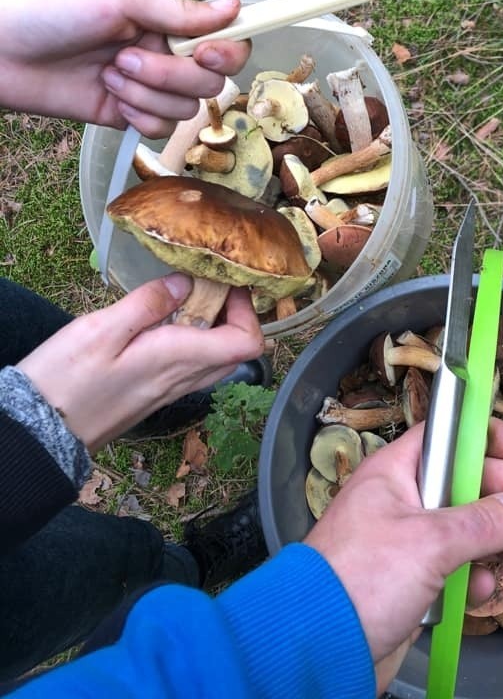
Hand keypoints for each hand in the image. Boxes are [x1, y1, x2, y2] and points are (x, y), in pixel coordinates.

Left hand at [0, 0, 248, 135]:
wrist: (2, 51)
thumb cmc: (54, 13)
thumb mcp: (121, 1)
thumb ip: (180, 13)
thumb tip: (235, 7)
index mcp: (166, 24)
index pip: (225, 43)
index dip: (226, 53)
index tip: (206, 53)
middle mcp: (163, 56)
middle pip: (209, 83)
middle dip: (170, 76)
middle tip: (125, 58)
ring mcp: (147, 90)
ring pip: (184, 109)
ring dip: (146, 95)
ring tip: (107, 75)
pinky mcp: (127, 117)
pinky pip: (159, 129)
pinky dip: (138, 116)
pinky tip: (109, 99)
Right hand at [17, 274, 264, 451]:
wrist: (41, 432)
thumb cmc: (66, 380)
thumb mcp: (102, 330)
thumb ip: (148, 304)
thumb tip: (186, 282)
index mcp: (179, 359)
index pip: (246, 343)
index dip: (249, 310)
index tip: (228, 283)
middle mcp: (183, 378)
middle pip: (236, 349)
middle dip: (233, 313)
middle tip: (207, 283)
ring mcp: (170, 390)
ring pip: (215, 358)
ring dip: (213, 326)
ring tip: (185, 296)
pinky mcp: (154, 394)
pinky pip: (191, 366)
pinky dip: (192, 340)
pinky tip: (163, 321)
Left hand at [305, 419, 502, 694]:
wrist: (318, 644)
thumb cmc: (366, 575)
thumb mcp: (429, 542)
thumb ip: (480, 522)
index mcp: (394, 474)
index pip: (444, 439)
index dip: (483, 438)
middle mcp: (400, 503)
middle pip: (464, 486)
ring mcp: (405, 545)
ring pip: (464, 531)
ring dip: (498, 540)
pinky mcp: (409, 584)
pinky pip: (452, 570)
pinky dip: (472, 576)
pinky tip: (484, 586)